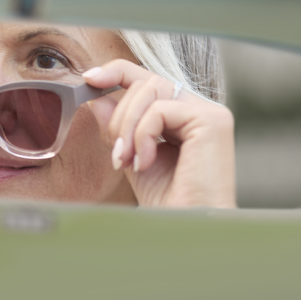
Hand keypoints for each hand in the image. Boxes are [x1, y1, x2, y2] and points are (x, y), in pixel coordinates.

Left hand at [85, 60, 235, 208]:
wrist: (186, 227)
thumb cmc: (167, 201)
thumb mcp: (133, 158)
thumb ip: (119, 129)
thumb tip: (97, 100)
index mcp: (184, 115)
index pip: (150, 80)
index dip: (118, 72)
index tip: (89, 79)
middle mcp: (200, 109)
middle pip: (147, 83)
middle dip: (120, 116)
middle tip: (117, 154)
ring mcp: (209, 113)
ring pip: (151, 91)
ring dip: (127, 127)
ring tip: (128, 160)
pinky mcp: (211, 121)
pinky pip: (159, 111)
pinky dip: (142, 136)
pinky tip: (146, 162)